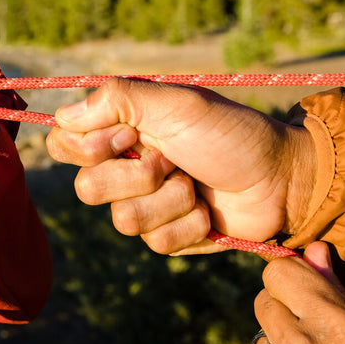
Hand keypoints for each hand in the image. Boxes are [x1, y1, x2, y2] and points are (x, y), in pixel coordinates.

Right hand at [45, 78, 314, 253]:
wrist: (282, 178)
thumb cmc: (231, 133)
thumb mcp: (177, 104)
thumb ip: (118, 100)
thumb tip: (62, 115)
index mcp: (120, 130)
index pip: (64, 143)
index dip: (89, 147)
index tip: (130, 136)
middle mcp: (125, 167)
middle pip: (87, 189)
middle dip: (138, 176)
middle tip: (173, 160)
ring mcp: (145, 205)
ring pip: (122, 221)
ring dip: (170, 200)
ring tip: (196, 184)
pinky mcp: (168, 236)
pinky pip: (156, 243)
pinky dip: (189, 224)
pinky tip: (208, 210)